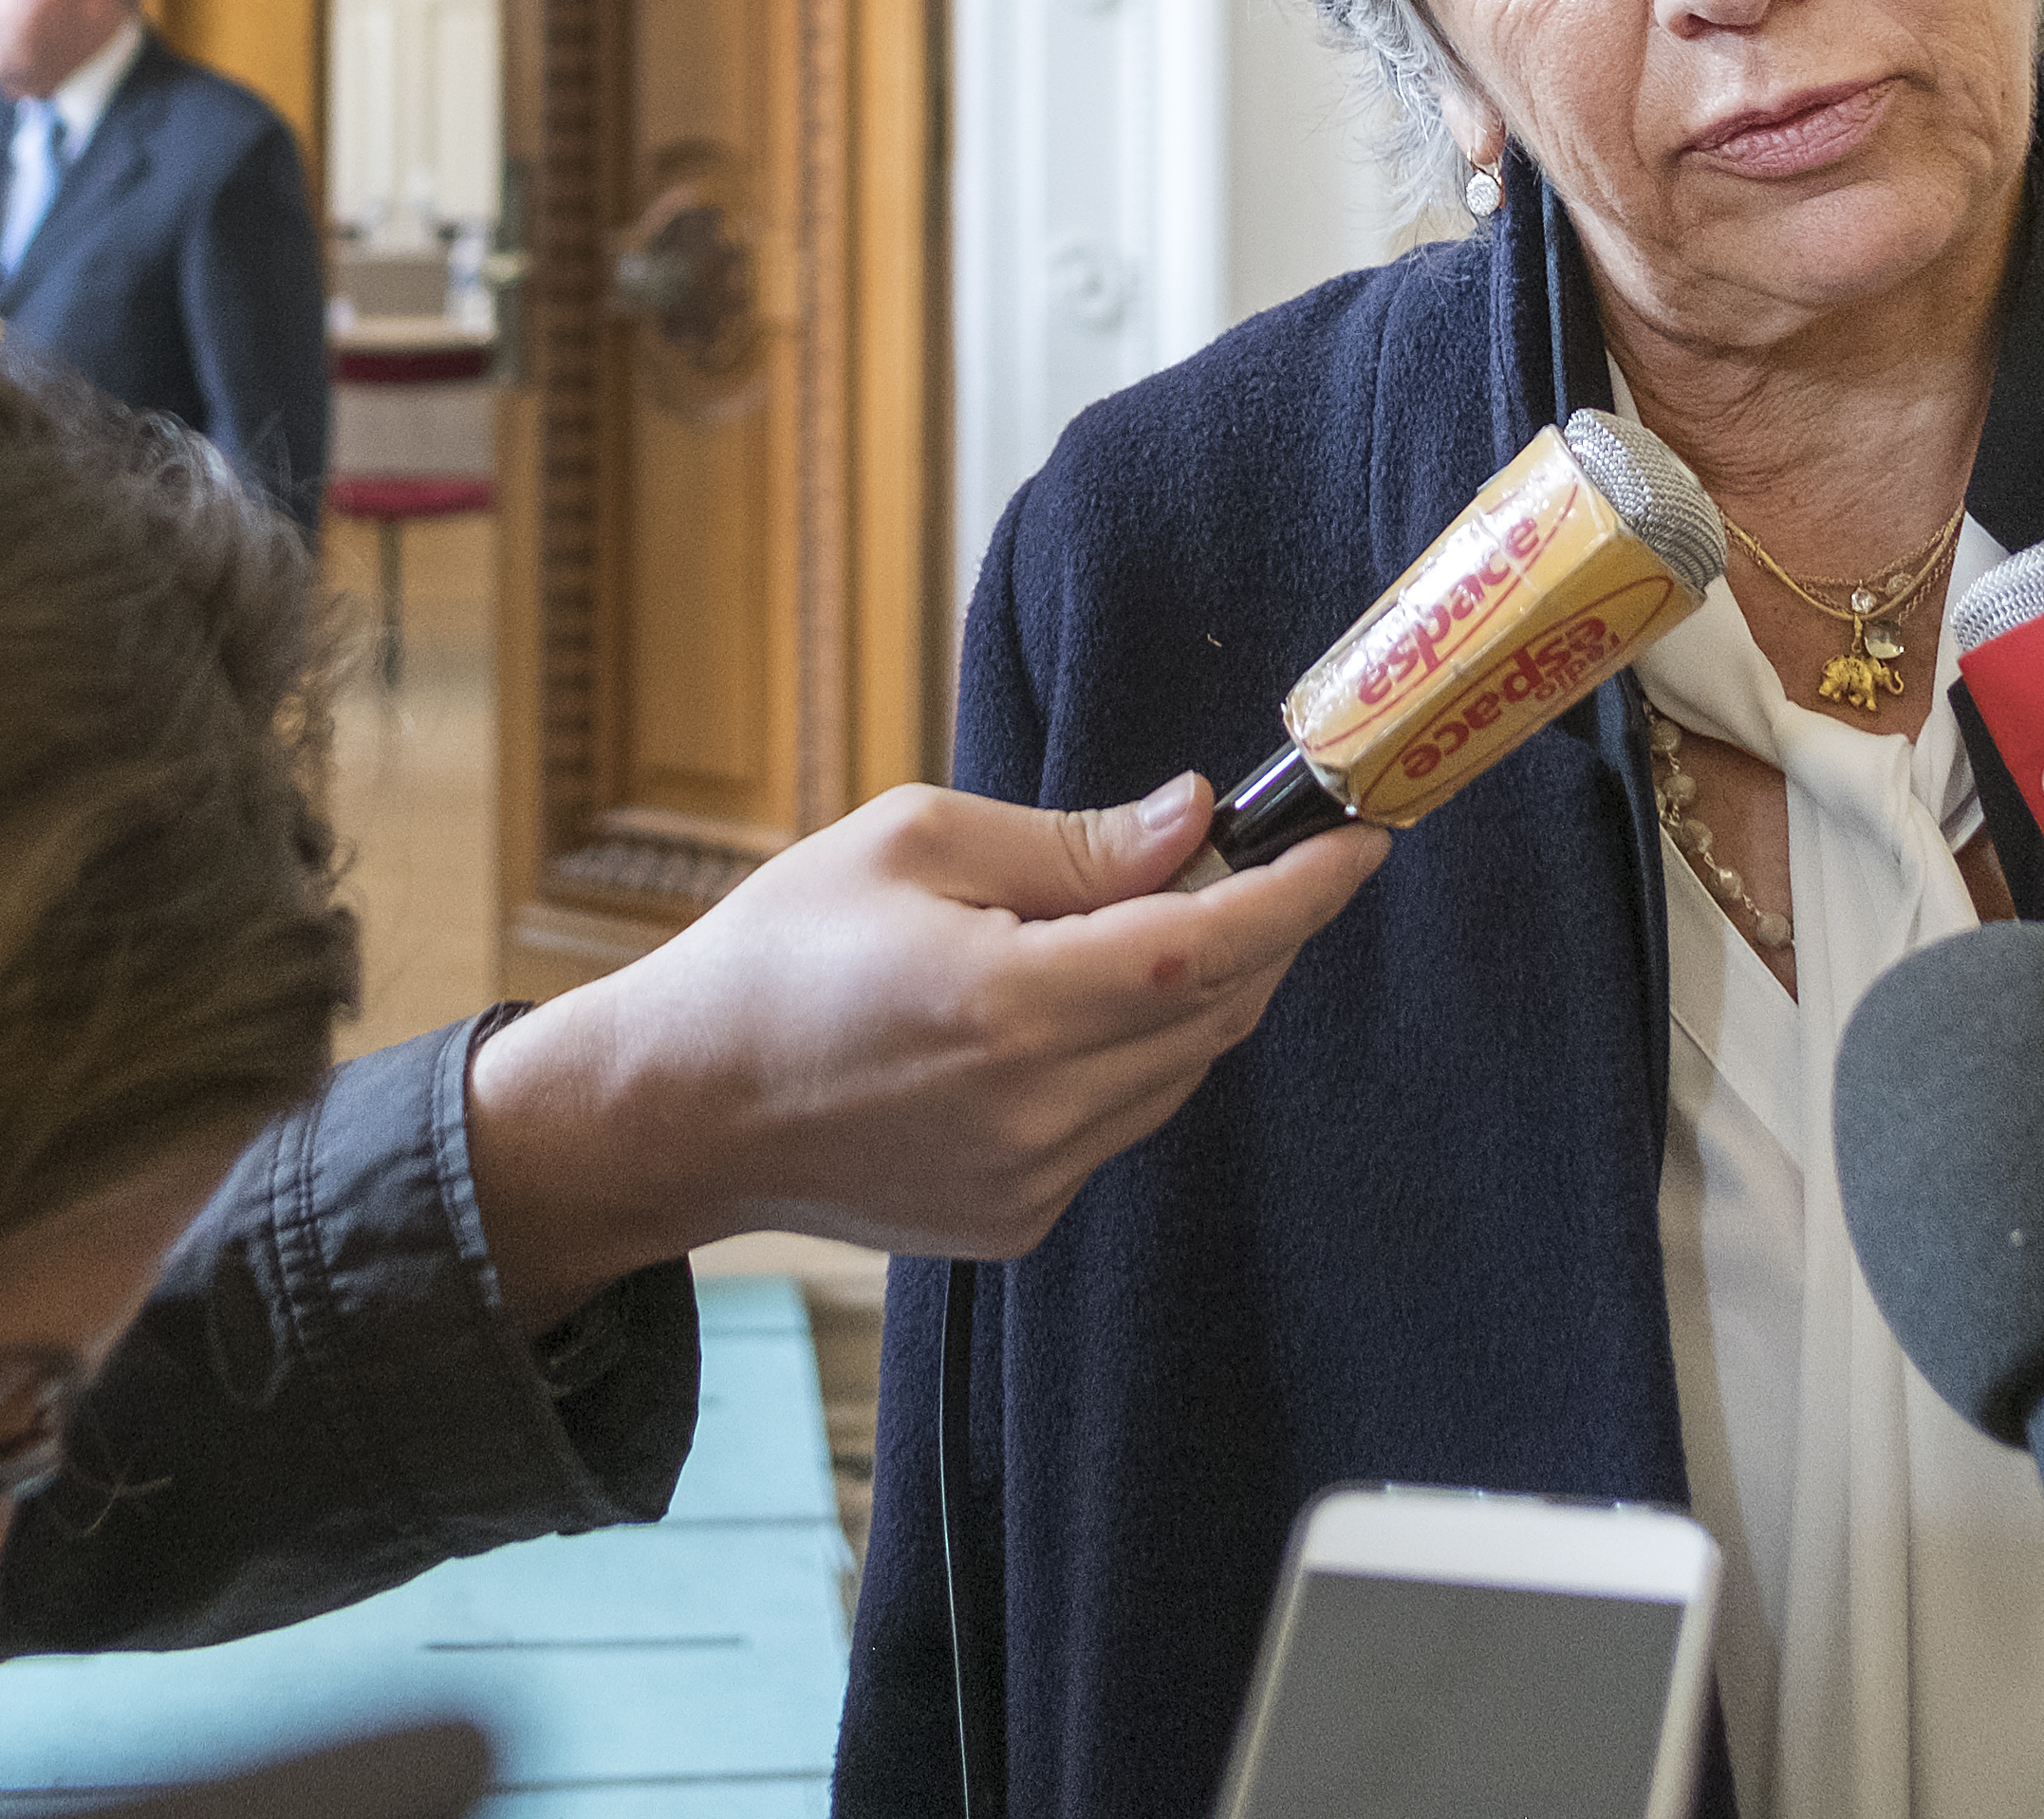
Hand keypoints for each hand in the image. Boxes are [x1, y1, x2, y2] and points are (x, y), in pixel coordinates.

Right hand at [463, 776, 1384, 1327]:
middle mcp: (1036, 1108)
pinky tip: (1060, 1010)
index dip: (1300, 895)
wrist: (682, 1110)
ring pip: (1180, 1071)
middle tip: (1241, 858)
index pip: (1209, 946)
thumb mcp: (910, 842)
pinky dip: (1130, 1056)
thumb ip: (1068, 843)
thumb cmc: (779, 953)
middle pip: (1216, 1012)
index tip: (1360, 844)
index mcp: (1007, 1002)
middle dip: (1255, 930)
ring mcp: (1033, 1179)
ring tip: (1132, 924)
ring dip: (1194, 994)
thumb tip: (1193, 824)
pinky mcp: (1019, 1219)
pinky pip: (1123, 1122)